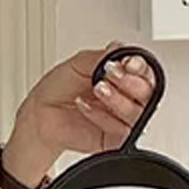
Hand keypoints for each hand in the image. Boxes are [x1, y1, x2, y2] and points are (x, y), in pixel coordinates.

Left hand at [4, 42, 155, 183]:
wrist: (39, 115)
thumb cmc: (58, 90)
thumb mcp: (77, 64)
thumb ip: (101, 57)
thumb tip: (119, 49)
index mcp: (122, 77)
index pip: (146, 72)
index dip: (142, 67)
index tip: (128, 63)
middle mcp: (125, 97)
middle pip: (149, 91)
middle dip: (131, 82)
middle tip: (111, 75)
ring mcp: (121, 119)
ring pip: (139, 111)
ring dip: (118, 99)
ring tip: (97, 90)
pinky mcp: (115, 139)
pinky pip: (123, 131)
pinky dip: (103, 118)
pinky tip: (86, 109)